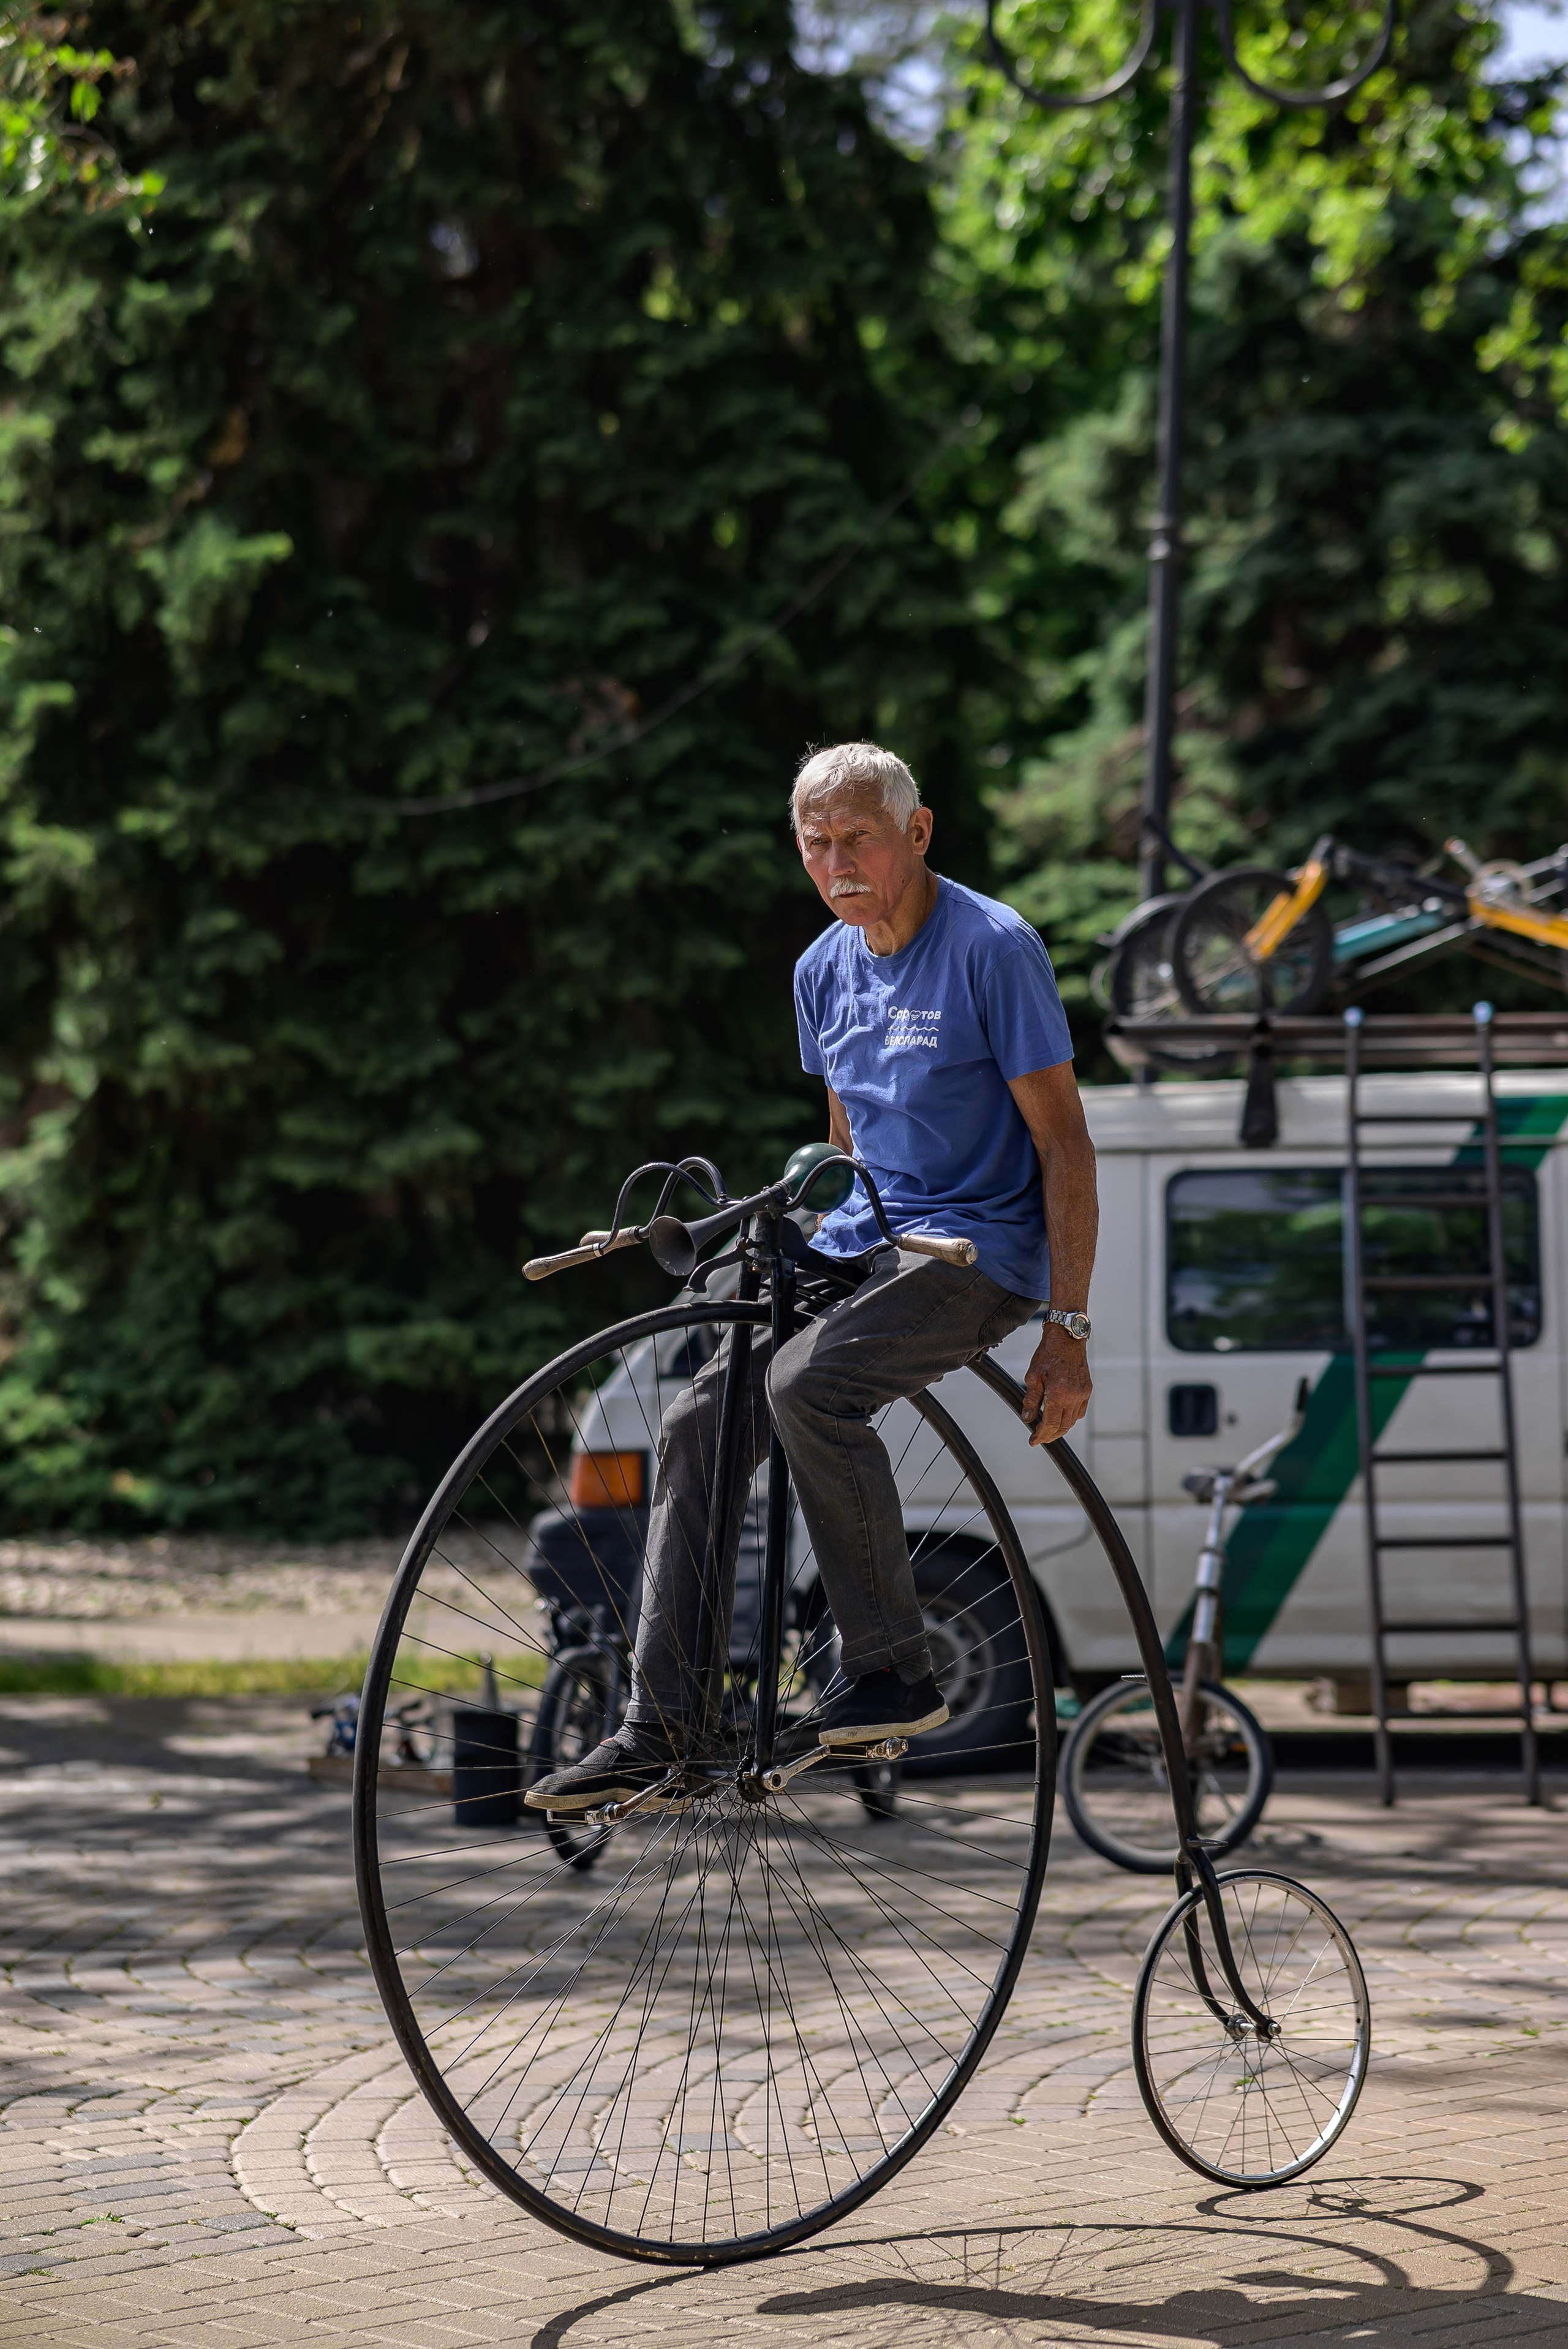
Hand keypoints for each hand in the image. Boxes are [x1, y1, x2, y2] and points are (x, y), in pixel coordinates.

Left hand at [1020, 1323, 1091, 1447]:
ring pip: (1072, 1421)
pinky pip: (1080, 1411)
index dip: (1041, 1436)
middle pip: (1063, 1427)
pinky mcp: (1087, 1389)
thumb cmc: (1048, 1354)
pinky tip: (1061, 1416)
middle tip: (1039, 1437)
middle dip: (1051, 1436)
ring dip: (1060, 1428)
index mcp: (1059, 1394)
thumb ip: (1031, 1400)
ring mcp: (1083, 1393)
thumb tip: (1027, 1419)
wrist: (1067, 1337)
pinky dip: (1070, 1418)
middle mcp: (1074, 1396)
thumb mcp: (1033, 1376)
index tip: (1033, 1441)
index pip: (1050, 1424)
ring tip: (1048, 1429)